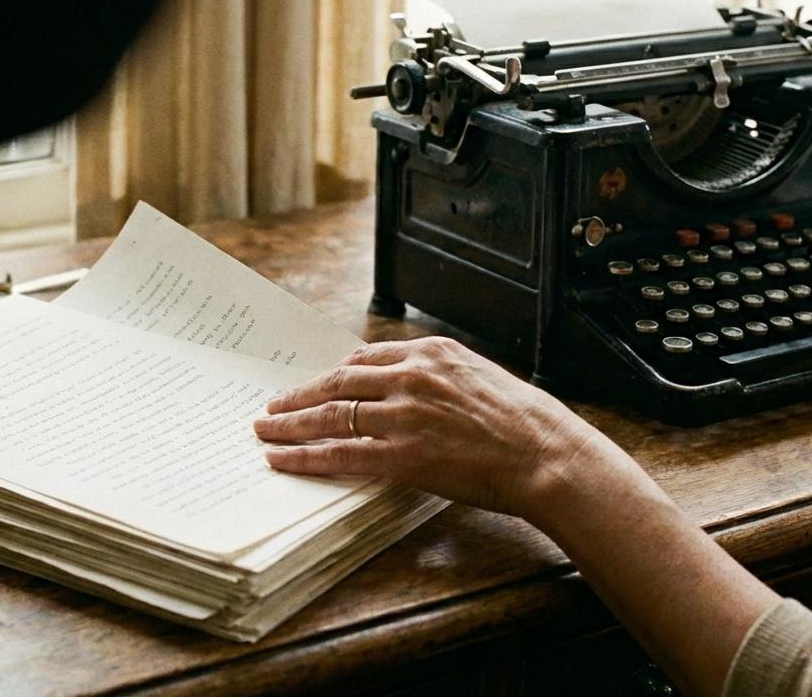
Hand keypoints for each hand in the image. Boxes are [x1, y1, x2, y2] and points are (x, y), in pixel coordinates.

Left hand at [253, 336, 606, 515]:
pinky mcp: (402, 453)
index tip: (313, 383)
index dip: (332, 374)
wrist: (546, 453)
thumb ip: (438, 378)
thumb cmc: (524, 422)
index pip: (364, 358)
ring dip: (290, 425)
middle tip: (273, 405)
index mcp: (431, 352)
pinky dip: (306, 456)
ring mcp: (404, 415)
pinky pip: (341, 452)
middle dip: (300, 395)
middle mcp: (412, 376)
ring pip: (330, 415)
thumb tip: (408, 391)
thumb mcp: (478, 377)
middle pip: (338, 382)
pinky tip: (284, 459)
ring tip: (265, 431)